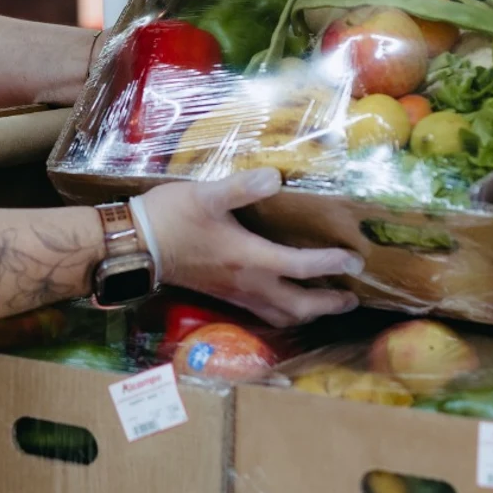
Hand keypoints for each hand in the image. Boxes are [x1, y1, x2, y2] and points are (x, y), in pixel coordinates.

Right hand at [140, 170, 362, 326]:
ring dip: (308, 313)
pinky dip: (284, 313)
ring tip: (327, 305)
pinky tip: (286, 303)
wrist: (136, 245)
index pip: (301, 266)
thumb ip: (243, 187)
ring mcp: (235, 294)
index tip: (356, 260)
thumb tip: (275, 177)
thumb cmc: (171, 218)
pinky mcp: (223, 296)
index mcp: (249, 258)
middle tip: (353, 296)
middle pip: (298, 305)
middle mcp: (247, 283)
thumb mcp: (207, 195)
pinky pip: (263, 314)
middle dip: (328, 303)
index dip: (331, 264)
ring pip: (281, 316)